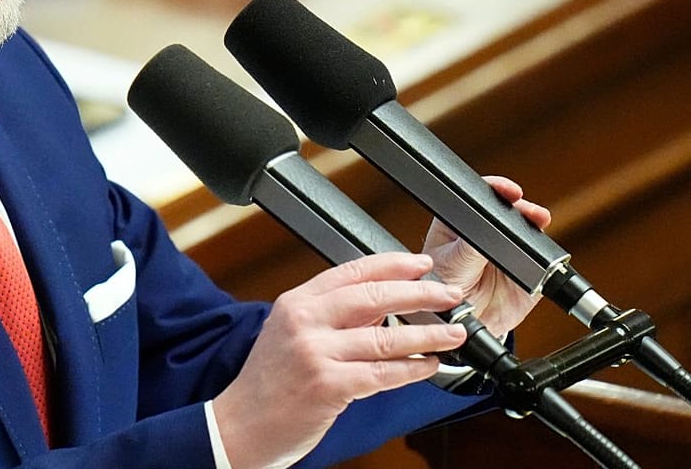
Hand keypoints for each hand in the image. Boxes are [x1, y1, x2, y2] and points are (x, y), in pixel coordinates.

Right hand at [211, 252, 467, 468]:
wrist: (238, 426)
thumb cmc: (268, 385)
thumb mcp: (290, 334)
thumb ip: (330, 316)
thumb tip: (383, 305)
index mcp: (297, 302)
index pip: (352, 271)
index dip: (393, 264)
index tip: (421, 264)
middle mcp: (304, 321)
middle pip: (374, 296)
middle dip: (420, 293)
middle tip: (449, 295)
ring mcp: (314, 353)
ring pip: (386, 337)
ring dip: (427, 334)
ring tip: (452, 333)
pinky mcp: (327, 386)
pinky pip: (382, 374)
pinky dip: (412, 369)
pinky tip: (429, 366)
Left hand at [422, 175, 551, 337]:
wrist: (462, 326)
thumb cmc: (442, 292)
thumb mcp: (450, 266)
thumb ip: (468, 248)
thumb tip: (489, 230)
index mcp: (459, 224)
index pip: (478, 198)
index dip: (495, 188)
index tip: (507, 191)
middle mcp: (485, 233)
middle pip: (508, 209)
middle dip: (520, 205)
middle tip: (527, 210)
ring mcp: (508, 250)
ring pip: (527, 229)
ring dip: (535, 223)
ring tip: (538, 221)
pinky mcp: (528, 271)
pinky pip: (542, 260)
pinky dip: (546, 255)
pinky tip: (542, 255)